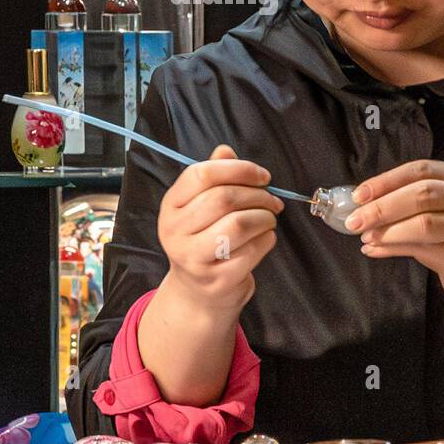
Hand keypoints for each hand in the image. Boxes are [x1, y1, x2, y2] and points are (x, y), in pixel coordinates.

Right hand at [157, 144, 282, 312]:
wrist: (198, 292)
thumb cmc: (204, 240)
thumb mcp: (200, 206)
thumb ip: (213, 176)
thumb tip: (225, 151)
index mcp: (171, 206)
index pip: (200, 174)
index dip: (238, 169)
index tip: (261, 175)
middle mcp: (175, 232)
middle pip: (223, 198)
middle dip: (257, 194)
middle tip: (273, 199)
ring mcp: (194, 258)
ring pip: (239, 224)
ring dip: (264, 217)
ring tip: (270, 218)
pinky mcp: (217, 280)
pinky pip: (251, 251)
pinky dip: (267, 240)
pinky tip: (264, 238)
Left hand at [346, 159, 443, 306]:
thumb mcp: (436, 209)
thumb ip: (404, 201)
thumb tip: (360, 206)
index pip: (418, 170)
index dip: (386, 180)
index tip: (358, 195)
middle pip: (422, 194)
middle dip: (383, 206)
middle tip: (355, 219)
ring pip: (423, 223)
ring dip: (388, 231)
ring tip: (365, 236)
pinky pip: (422, 248)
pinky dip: (392, 248)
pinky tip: (373, 250)